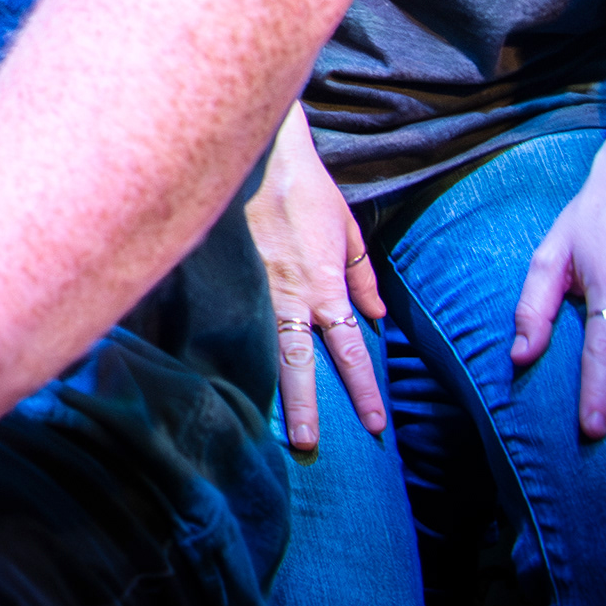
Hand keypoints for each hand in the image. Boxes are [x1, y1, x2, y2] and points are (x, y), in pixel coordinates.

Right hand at [244, 112, 386, 446]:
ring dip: (275, 393)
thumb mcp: (348, 232)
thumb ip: (362, 276)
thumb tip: (375, 315)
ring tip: (276, 427)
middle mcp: (293, 298)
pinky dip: (237, 350)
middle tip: (311, 447)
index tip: (376, 423)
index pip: (349, 350)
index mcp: (326, 288)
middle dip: (308, 407)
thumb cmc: (310, 191)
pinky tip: (229, 374)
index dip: (363, 388)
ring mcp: (258, 290)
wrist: (263, 158)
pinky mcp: (231, 278)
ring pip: (267, 351)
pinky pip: (238, 322)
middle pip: (301, 364)